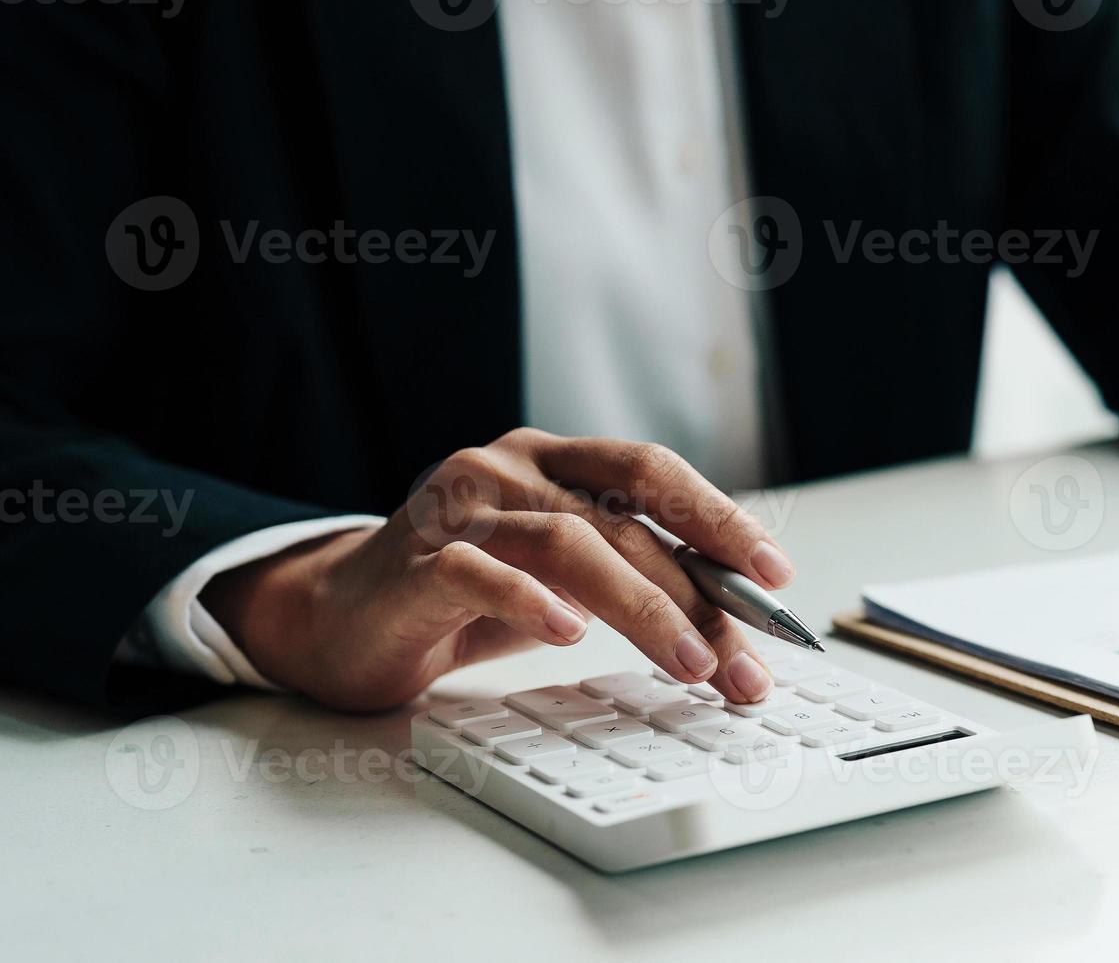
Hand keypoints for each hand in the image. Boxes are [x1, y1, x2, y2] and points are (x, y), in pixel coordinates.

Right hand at [205, 429, 794, 711]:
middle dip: (699, 596)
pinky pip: (477, 573)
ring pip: (567, 545)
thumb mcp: (562, 579)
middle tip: (747, 662)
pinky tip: (569, 635)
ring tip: (694, 664)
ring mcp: (456, 510)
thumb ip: (636, 577)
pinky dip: (528, 602)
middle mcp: (507, 468)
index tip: (776, 576)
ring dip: (643, 610)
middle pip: (623, 521)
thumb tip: (736, 623)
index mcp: (554, 460)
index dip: (718, 518)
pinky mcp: (410, 565)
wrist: (336, 616)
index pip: (652, 472)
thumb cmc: (464, 596)